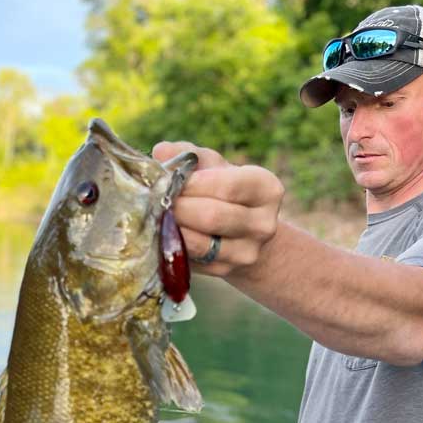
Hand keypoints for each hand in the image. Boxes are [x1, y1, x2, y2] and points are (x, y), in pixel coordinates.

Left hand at [152, 141, 283, 276]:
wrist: (242, 232)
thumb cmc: (223, 189)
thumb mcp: (213, 166)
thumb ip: (189, 155)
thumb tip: (161, 152)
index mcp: (266, 189)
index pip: (227, 186)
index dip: (192, 184)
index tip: (168, 180)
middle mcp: (264, 224)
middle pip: (212, 216)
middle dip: (178, 207)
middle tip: (156, 200)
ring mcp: (247, 252)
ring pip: (200, 243)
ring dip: (171, 228)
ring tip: (156, 215)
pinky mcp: (226, 270)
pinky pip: (192, 259)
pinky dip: (173, 245)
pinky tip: (163, 233)